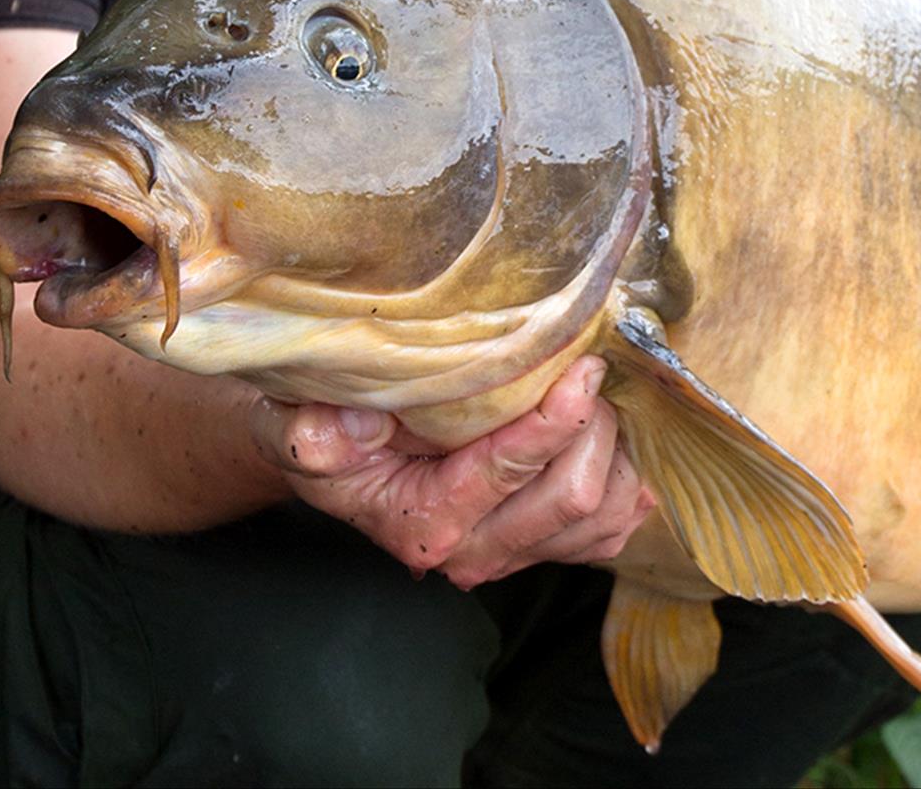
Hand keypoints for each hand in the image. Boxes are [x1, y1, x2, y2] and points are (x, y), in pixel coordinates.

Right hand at [252, 356, 653, 588]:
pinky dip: (626, 478)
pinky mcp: (546, 547)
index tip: (582, 368)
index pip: (507, 472)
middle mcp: (473, 551)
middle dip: (594, 430)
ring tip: (600, 396)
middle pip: (573, 497)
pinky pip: (614, 527)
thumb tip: (351, 426)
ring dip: (616, 452)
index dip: (554, 419)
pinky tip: (608, 432)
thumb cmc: (322, 429)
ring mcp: (515, 553)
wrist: (333, 456)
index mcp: (421, 524)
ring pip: (606, 515)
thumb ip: (312, 433)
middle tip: (588, 370)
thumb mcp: (294, 424)